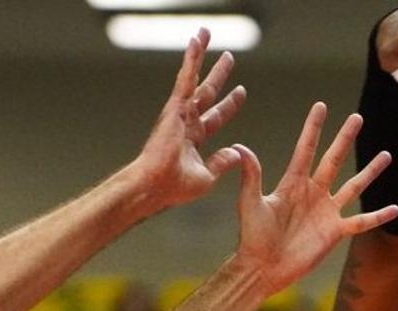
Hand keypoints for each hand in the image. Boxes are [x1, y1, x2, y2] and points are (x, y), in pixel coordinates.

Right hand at [127, 29, 248, 212]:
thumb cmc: (175, 187)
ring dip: (200, 56)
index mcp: (194, 138)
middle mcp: (186, 122)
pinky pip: (185, 79)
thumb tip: (237, 153)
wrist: (156, 186)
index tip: (241, 91)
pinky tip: (196, 42)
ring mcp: (179, 113)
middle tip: (228, 56)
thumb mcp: (208, 177)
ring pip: (194, 78)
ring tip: (205, 34)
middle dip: (219, 75)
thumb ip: (221, 163)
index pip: (216, 116)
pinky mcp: (174, 108)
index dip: (229, 104)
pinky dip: (191, 60)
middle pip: (207, 92)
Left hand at [230, 103, 397, 293]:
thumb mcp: (250, 204)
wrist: (263, 268)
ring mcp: (326, 212)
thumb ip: (251, 176)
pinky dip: (378, 216)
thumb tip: (239, 148)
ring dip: (370, 171)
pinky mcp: (335, 232)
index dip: (313, 128)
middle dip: (345, 138)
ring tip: (386, 155)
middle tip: (358, 117)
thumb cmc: (252, 237)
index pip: (306, 149)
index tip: (321, 106)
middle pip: (333, 160)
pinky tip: (395, 208)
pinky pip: (361, 222)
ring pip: (354, 186)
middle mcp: (312, 193)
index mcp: (292, 183)